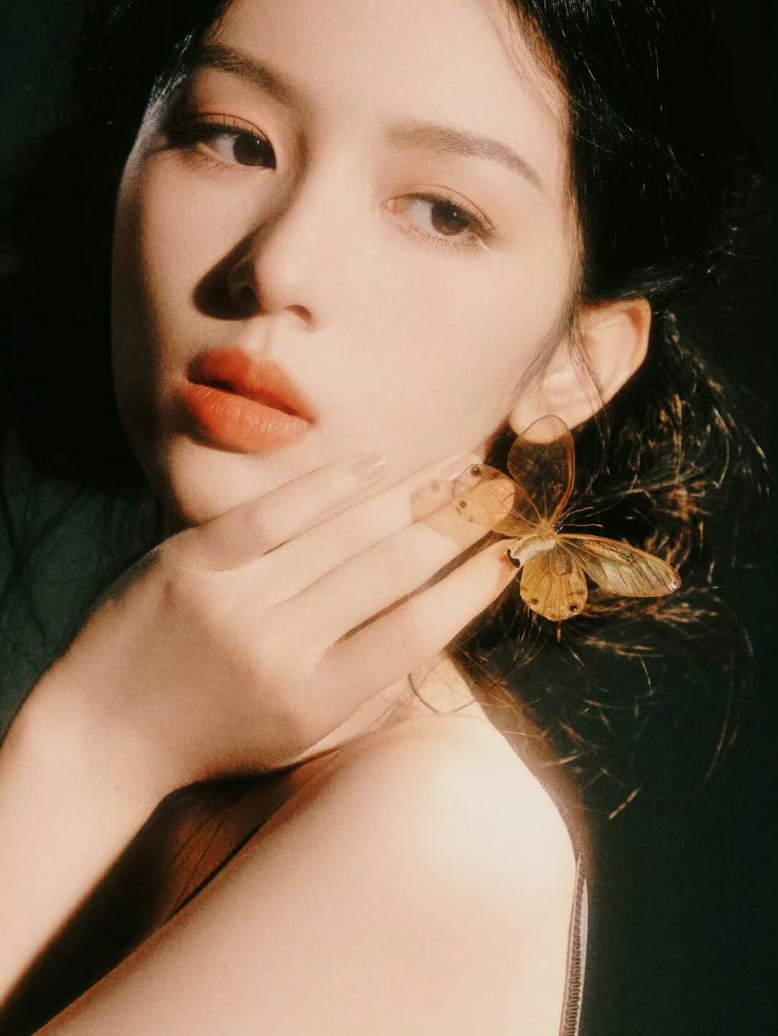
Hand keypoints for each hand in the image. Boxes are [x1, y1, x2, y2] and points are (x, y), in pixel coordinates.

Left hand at [31, 450, 516, 796]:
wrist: (104, 735)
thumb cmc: (219, 739)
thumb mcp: (304, 735)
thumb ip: (372, 686)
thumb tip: (442, 624)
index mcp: (318, 701)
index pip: (417, 631)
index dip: (470, 586)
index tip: (509, 553)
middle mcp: (281, 649)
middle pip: (389, 570)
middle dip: (455, 525)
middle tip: (499, 493)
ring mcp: (234, 599)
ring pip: (342, 532)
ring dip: (410, 493)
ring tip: (457, 468)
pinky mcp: (192, 560)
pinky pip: (275, 512)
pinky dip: (331, 483)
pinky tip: (377, 463)